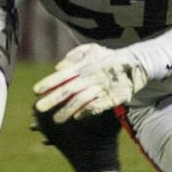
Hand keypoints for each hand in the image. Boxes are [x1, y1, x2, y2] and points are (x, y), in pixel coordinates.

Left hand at [33, 43, 148, 121]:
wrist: (136, 64)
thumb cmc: (108, 57)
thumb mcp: (92, 50)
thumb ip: (74, 57)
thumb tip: (57, 68)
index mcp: (85, 65)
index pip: (63, 75)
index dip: (49, 82)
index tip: (35, 91)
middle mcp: (91, 76)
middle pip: (69, 89)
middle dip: (53, 99)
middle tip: (38, 108)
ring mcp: (102, 88)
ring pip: (81, 100)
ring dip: (67, 110)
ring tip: (55, 120)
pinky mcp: (113, 97)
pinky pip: (98, 106)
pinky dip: (87, 112)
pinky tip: (77, 118)